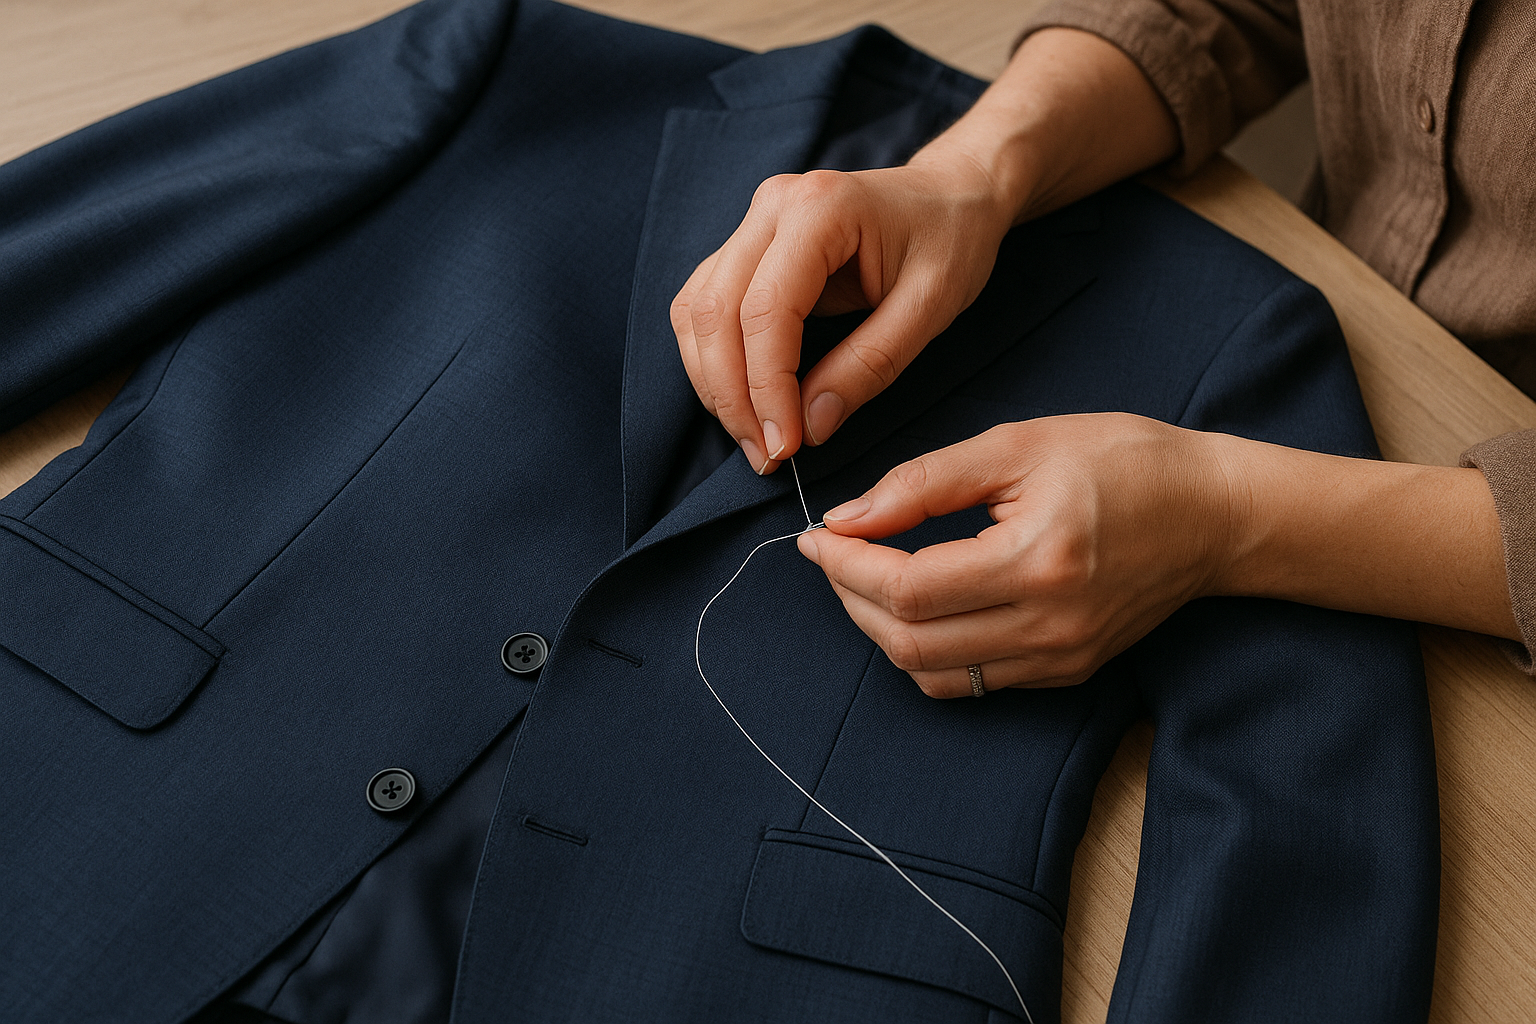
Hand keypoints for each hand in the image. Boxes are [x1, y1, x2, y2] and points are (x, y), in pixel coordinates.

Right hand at [670, 160, 1013, 472]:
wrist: (952, 194)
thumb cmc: (950, 241)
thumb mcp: (931, 308)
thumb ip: (869, 366)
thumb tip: (809, 426)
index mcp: (820, 208)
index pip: (765, 310)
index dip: (766, 388)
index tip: (785, 446)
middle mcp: (772, 206)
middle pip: (716, 311)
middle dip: (732, 395)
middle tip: (765, 455)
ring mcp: (753, 221)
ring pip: (698, 311)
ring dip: (714, 382)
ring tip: (752, 437)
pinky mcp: (746, 245)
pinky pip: (705, 305)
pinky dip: (712, 359)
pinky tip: (742, 399)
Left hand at [796, 414, 1235, 694]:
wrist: (1214, 513)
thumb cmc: (1123, 461)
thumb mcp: (1019, 446)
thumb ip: (924, 484)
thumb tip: (848, 518)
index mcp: (1038, 561)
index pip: (908, 588)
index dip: (845, 566)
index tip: (816, 536)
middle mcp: (1050, 625)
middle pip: (910, 643)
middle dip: (851, 600)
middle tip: (833, 555)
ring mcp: (1060, 658)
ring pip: (934, 674)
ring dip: (882, 631)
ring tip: (865, 580)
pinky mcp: (1067, 671)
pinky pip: (972, 682)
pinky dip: (926, 652)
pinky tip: (917, 607)